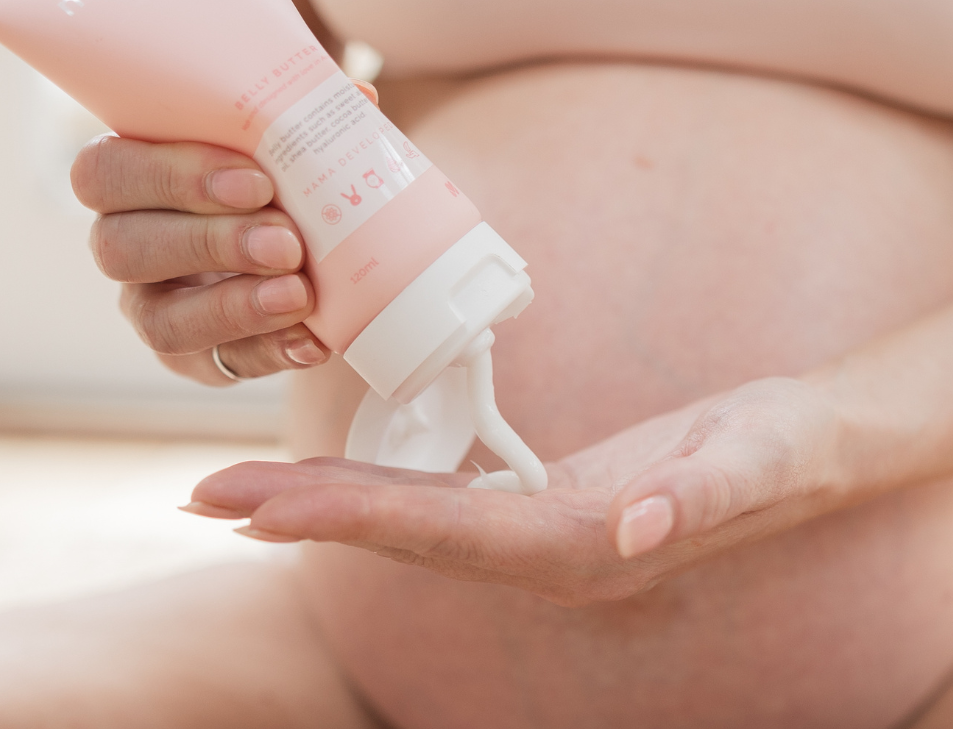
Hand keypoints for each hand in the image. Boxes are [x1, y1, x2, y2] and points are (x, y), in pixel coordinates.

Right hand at [71, 135, 326, 384]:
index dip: (171, 176)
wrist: (298, 245)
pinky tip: (315, 339)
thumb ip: (305, 116)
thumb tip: (358, 97)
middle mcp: (124, 242)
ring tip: (300, 293)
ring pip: (159, 320)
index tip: (255, 179)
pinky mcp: (192, 358)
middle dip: (209, 242)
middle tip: (287, 240)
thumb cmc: (272, 174)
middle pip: (121, 247)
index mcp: (130, 175)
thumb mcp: (282, 139)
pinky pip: (217, 366)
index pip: (105, 173)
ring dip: (234, 306)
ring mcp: (151, 306)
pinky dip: (270, 353)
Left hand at [183, 376, 843, 603]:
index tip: (264, 505)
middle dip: (303, 514)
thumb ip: (692, 499)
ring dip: (322, 504)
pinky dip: (374, 489)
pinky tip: (331, 481)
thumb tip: (630, 528)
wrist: (796, 450)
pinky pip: (438, 497)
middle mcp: (541, 553)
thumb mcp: (751, 461)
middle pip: (401, 534)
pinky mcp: (535, 503)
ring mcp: (534, 533)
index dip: (351, 518)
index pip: (442, 534)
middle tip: (206, 495)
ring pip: (408, 520)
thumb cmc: (777, 452)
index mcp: (577, 547)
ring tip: (241, 490)